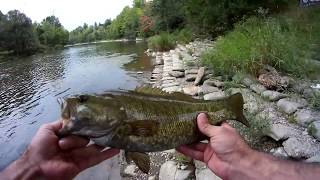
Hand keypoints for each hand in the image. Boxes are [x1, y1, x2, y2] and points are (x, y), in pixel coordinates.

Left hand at [1, 121, 118, 179]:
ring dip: (105, 140)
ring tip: (116, 133)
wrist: (36, 167)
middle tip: (107, 124)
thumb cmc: (40, 147)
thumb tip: (75, 118)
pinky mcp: (82, 164)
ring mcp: (79, 154)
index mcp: (66, 135)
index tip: (98, 116)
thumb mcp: (47, 129)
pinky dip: (107, 154)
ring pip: (94, 146)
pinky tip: (117, 148)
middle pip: (87, 136)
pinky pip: (96, 158)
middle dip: (94, 131)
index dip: (88, 123)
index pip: (80, 127)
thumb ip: (62, 123)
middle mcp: (74, 144)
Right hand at [177, 113, 251, 178]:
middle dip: (192, 129)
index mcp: (222, 129)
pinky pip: (195, 153)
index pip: (210, 122)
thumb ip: (207, 126)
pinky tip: (180, 146)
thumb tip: (201, 116)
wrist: (237, 166)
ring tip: (178, 135)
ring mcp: (211, 148)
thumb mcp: (219, 131)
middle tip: (182, 124)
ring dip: (187, 140)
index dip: (202, 119)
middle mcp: (216, 138)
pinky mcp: (207, 158)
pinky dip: (187, 150)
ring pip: (196, 143)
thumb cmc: (234, 147)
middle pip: (201, 132)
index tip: (192, 115)